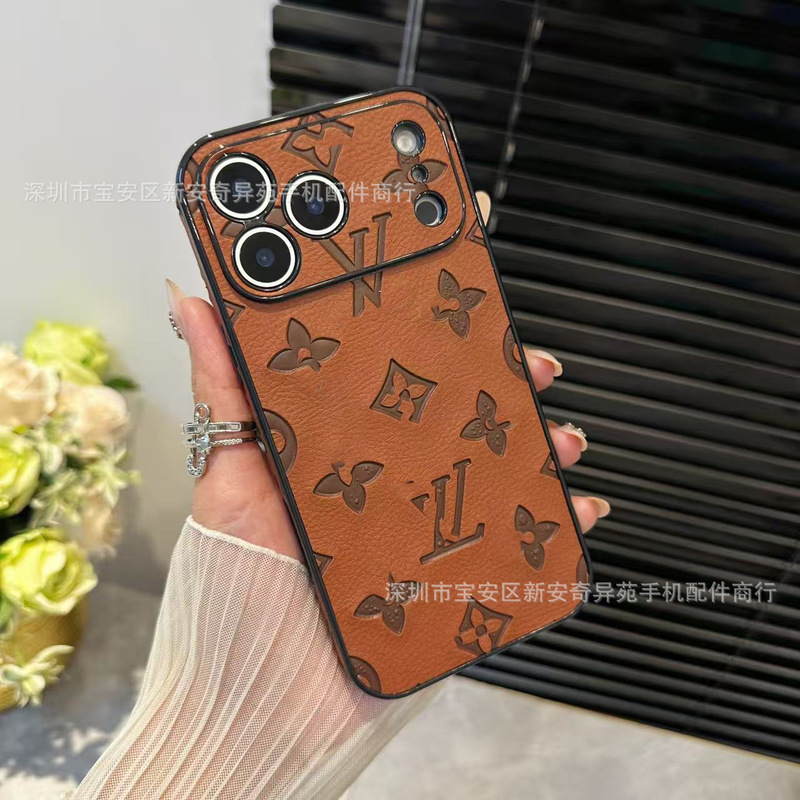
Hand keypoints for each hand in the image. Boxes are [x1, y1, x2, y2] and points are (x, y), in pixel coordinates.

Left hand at [167, 192, 609, 559]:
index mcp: (344, 441)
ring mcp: (428, 524)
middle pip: (459, 409)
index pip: (394, 364)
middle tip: (526, 354)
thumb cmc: (240, 591)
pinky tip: (577, 507)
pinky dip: (559, 522)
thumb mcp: (230, 479)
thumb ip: (223, 390)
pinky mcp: (456, 576)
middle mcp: (391, 475)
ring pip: (501, 465)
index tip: (458, 267)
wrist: (264, 705)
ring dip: (541, 439)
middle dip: (503, 373)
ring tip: (557, 434)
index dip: (428, 317)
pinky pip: (522, 541)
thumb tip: (193, 299)